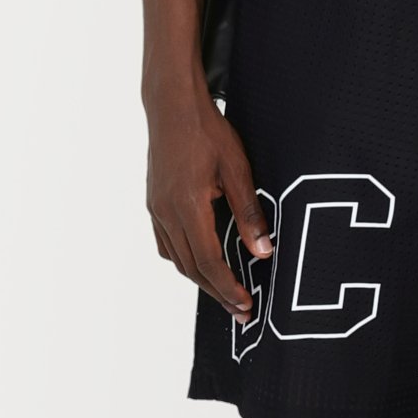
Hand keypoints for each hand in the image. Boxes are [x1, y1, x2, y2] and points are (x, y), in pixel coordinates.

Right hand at [145, 88, 272, 316]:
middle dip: (217, 293)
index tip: (246, 305)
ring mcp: (156, 209)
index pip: (207, 262)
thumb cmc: (207, 131)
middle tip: (241, 312)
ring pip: (176, 258)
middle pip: (190, 268)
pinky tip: (199, 263)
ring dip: (200, 280)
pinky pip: (167, 243)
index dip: (227, 288)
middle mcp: (166, 213)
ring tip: (224, 294)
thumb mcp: (238, 169)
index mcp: (188, 206)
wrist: (171, 105)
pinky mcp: (154, 202)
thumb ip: (249, 212)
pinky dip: (184, 260)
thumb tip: (263, 251)